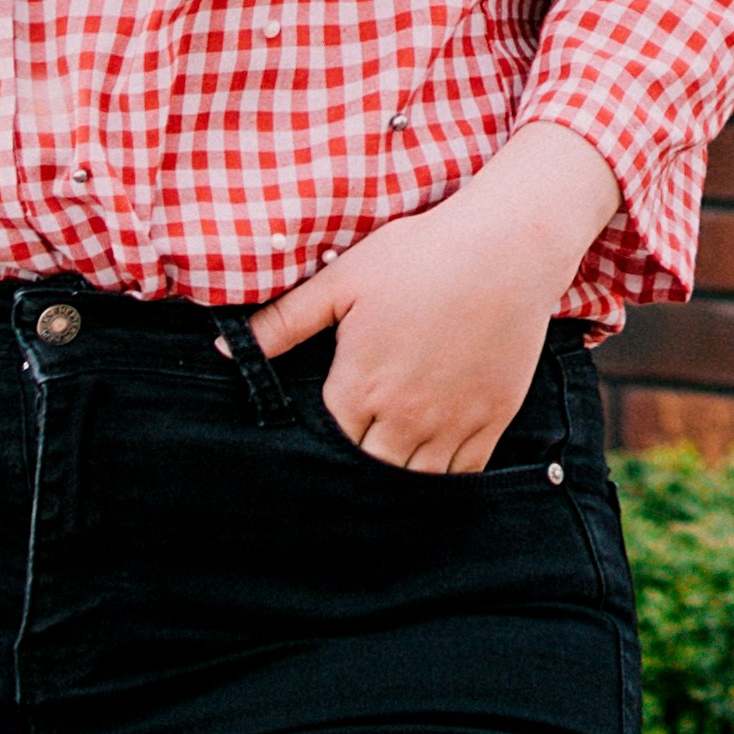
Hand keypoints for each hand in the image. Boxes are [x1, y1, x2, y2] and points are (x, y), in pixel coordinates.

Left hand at [251, 121, 622, 472]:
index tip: (317, 448)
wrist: (505, 247)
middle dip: (356, 476)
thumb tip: (227, 351)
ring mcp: (450, 423)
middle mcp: (403, 417)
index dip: (320, 449)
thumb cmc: (421, 255)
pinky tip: (434, 476)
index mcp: (359, 387)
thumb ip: (285, 321)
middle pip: (369, 474)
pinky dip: (446, 481)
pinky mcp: (491, 419)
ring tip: (387, 484)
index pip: (328, 446)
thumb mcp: (344, 279)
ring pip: (416, 484)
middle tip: (348, 473)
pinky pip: (464, 474)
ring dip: (399, 486)